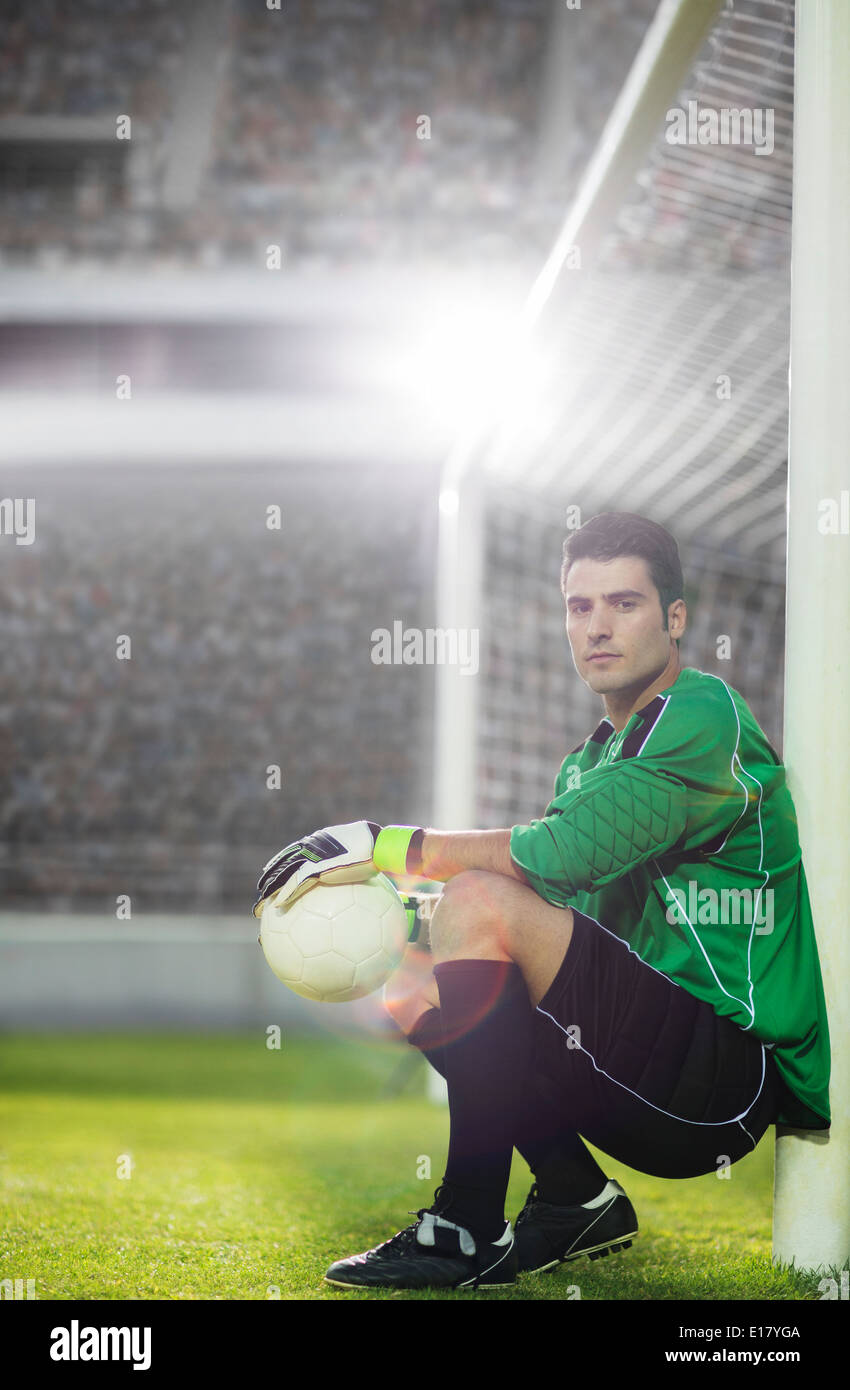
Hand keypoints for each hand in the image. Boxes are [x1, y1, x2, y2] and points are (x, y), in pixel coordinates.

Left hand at [252, 821, 380, 917]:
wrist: (376, 843)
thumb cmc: (375, 849)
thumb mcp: (361, 855)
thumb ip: (355, 864)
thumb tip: (363, 877)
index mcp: (320, 842)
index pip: (297, 852)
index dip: (284, 861)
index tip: (275, 871)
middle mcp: (311, 847)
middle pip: (285, 862)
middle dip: (272, 876)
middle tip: (262, 889)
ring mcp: (312, 857)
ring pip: (283, 874)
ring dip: (270, 889)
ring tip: (260, 904)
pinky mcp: (316, 869)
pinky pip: (296, 885)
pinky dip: (285, 895)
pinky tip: (276, 907)